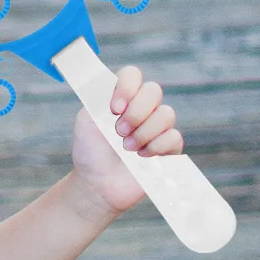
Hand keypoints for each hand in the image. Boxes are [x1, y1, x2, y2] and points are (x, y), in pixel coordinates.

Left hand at [69, 65, 183, 213]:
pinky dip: (156, 147)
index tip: (114, 109)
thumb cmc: (90, 151)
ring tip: (127, 148)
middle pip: (154, 91)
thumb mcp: (85, 120)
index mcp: (121, 96)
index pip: (132, 75)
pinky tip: (141, 158)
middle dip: (136, 113)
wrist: (98, 184)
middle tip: (119, 132)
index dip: (127, 88)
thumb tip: (109, 78)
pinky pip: (174, 137)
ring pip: (167, 114)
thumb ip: (97, 97)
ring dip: (144, 132)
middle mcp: (142, 107)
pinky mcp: (169, 148)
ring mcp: (157, 127)